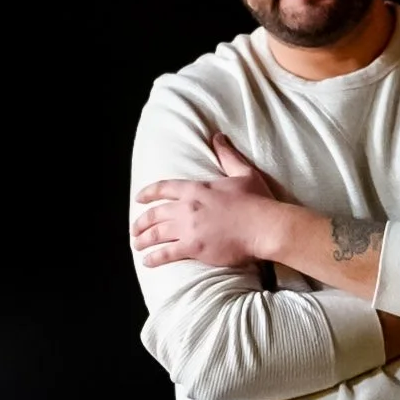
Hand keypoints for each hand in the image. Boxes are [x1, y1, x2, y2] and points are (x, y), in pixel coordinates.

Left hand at [132, 132, 288, 267]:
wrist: (264, 226)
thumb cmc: (257, 201)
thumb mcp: (243, 173)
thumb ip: (227, 156)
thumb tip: (218, 137)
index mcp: (196, 189)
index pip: (164, 188)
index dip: (148, 193)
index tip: (138, 199)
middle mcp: (187, 207)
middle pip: (155, 213)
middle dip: (141, 221)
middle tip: (135, 228)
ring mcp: (188, 228)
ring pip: (156, 234)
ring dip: (142, 240)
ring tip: (137, 245)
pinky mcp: (194, 247)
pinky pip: (166, 253)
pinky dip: (154, 257)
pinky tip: (146, 261)